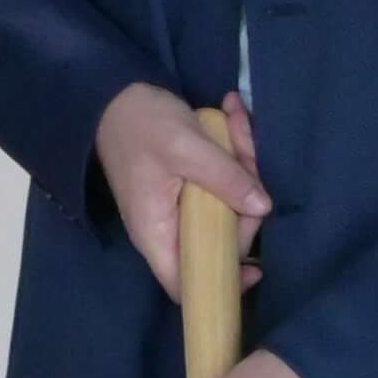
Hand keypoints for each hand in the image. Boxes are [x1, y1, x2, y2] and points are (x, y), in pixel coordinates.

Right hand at [93, 77, 269, 278]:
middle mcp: (169, 227)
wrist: (114, 93)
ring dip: (242, 165)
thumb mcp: (185, 147)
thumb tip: (263, 207)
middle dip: (245, 201)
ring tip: (237, 121)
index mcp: (157, 232)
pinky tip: (232, 117)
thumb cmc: (141, 125)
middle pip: (221, 238)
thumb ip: (225, 178)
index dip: (220, 283)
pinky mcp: (189, 186)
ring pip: (227, 205)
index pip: (186, 284)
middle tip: (248, 156)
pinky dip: (232, 154)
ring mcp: (180, 206)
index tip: (256, 267)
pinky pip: (220, 183)